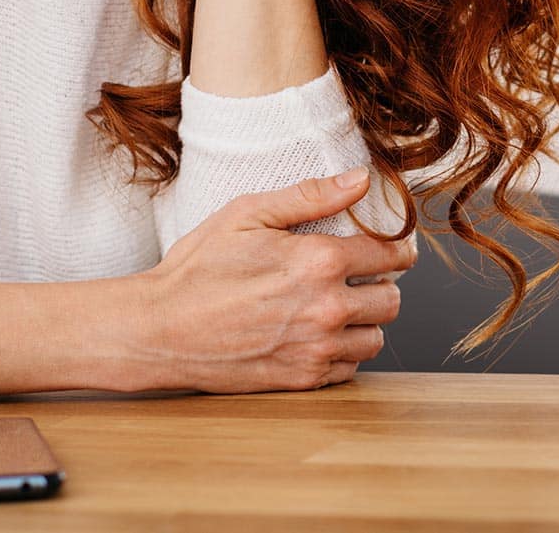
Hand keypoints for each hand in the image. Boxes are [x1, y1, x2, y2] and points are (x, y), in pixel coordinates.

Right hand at [140, 169, 416, 393]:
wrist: (161, 329)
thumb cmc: (199, 267)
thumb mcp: (248, 214)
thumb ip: (310, 195)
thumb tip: (360, 179)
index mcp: (318, 262)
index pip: (390, 255)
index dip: (397, 247)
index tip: (393, 247)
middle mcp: (326, 309)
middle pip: (392, 300)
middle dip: (382, 284)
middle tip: (359, 276)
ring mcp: (316, 349)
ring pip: (374, 338)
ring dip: (364, 320)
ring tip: (338, 305)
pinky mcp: (302, 379)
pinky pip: (349, 369)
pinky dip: (342, 351)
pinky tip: (317, 332)